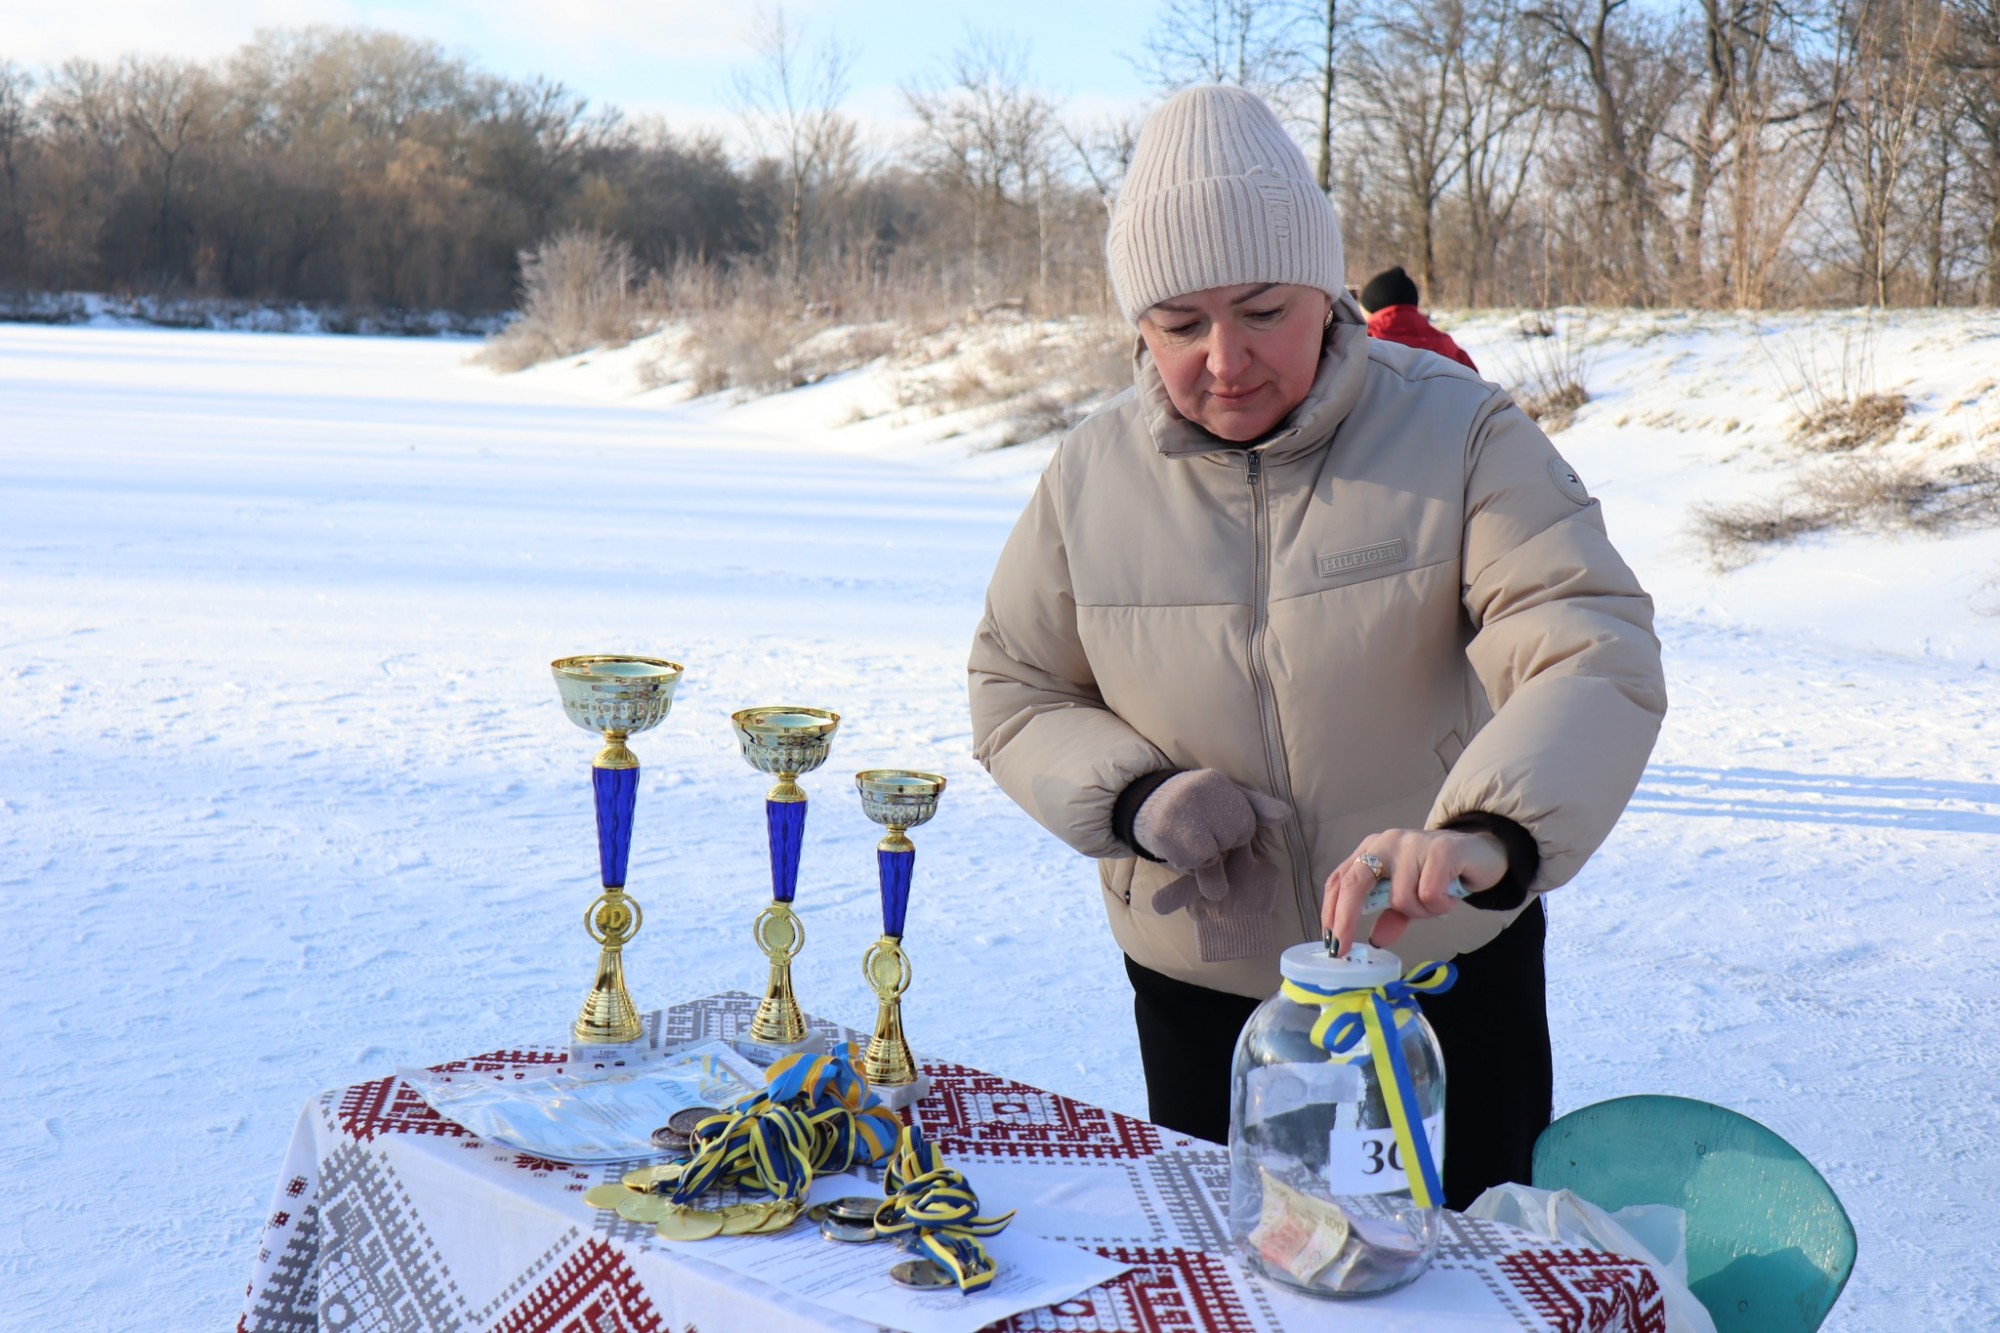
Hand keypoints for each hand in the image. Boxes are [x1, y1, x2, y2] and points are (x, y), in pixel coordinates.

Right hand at [1134, 769, 1288, 899]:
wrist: (1146, 811)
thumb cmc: (1195, 809)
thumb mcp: (1226, 802)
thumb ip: (1257, 809)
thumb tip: (1285, 816)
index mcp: (1215, 781)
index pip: (1246, 824)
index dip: (1232, 834)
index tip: (1212, 823)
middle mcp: (1197, 791)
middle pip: (1232, 838)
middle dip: (1218, 844)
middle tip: (1199, 833)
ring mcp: (1179, 810)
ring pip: (1213, 853)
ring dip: (1204, 857)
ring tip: (1189, 840)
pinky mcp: (1165, 831)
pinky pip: (1195, 862)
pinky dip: (1189, 863)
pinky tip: (1178, 847)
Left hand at [1322, 828, 1506, 955]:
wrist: (1483, 852)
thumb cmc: (1440, 874)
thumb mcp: (1410, 897)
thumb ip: (1391, 915)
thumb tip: (1375, 939)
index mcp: (1372, 850)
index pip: (1340, 880)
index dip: (1330, 911)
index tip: (1330, 942)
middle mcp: (1386, 842)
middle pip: (1354, 882)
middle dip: (1346, 919)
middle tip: (1342, 949)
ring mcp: (1412, 843)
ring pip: (1401, 898)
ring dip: (1420, 912)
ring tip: (1436, 901)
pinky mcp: (1440, 850)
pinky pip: (1429, 895)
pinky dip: (1440, 906)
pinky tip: (1450, 895)